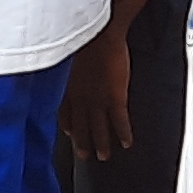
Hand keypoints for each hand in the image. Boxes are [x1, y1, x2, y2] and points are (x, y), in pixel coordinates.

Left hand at [61, 24, 133, 160]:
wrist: (100, 35)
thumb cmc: (86, 40)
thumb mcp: (71, 58)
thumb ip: (71, 70)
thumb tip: (72, 69)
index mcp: (69, 87)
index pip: (65, 112)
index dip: (68, 125)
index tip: (69, 133)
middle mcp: (81, 98)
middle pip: (80, 126)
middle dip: (82, 143)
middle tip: (84, 156)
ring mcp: (98, 100)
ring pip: (99, 129)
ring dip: (102, 144)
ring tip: (105, 156)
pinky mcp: (115, 99)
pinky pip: (119, 122)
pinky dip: (123, 133)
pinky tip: (126, 142)